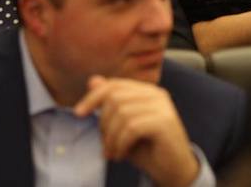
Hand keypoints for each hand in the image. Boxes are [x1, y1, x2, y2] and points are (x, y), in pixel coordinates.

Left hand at [75, 76, 198, 186]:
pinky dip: (121, 144)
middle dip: (103, 124)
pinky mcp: (165, 122)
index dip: (93, 97)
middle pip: (115, 98)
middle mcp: (156, 94)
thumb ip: (110, 104)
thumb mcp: (122, 126)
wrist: (172, 170)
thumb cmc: (147, 149)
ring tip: (113, 152)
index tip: (78, 113)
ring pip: (122, 113)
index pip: (115, 85)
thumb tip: (93, 80)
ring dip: (111, 138)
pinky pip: (132, 127)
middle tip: (106, 145)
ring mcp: (162, 107)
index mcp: (147, 92)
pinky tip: (122, 155)